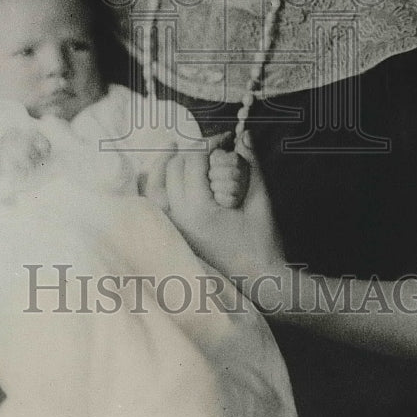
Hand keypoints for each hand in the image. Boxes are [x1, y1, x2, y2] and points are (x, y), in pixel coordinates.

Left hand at [165, 130, 285, 279]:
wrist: (260, 280)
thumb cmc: (263, 242)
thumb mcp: (259, 200)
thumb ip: (251, 164)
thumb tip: (244, 135)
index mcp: (199, 210)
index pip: (194, 161)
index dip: (210, 143)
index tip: (227, 138)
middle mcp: (179, 219)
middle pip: (174, 169)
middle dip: (192, 152)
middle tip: (213, 146)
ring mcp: (173, 229)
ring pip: (154, 187)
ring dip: (164, 165)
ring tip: (173, 148)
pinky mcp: (175, 236)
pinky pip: (154, 206)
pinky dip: (155, 187)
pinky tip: (162, 175)